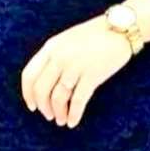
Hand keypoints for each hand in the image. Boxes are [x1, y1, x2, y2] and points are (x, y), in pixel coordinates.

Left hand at [20, 13, 133, 127]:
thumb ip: (53, 57)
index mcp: (50, 47)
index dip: (28, 94)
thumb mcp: (66, 40)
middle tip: (48, 116)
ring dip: (58, 113)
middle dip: (43, 107)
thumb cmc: (94, 35)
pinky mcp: (93, 75)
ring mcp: (75, 66)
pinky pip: (78, 101)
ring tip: (61, 121)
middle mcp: (60, 57)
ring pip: (58, 98)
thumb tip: (44, 83)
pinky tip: (73, 122)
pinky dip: (74, 114)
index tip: (32, 106)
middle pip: (41, 90)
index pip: (29, 75)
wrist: (121, 28)